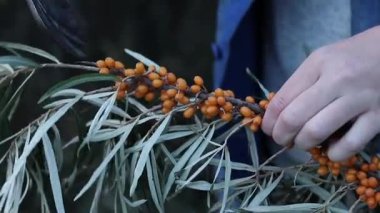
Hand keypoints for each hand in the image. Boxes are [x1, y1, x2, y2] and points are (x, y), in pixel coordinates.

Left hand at [262, 26, 379, 160]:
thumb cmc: (350, 58)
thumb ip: (299, 84)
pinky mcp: (379, 116)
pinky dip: (334, 154)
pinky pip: (350, 144)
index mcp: (318, 64)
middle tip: (282, 140)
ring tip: (303, 143)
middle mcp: (337, 80)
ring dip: (303, 144)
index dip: (269, 121)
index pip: (282, 100)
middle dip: (281, 136)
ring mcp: (359, 99)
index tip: (268, 129)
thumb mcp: (320, 61)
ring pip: (317, 132)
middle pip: (294, 118)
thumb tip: (275, 115)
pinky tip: (330, 150)